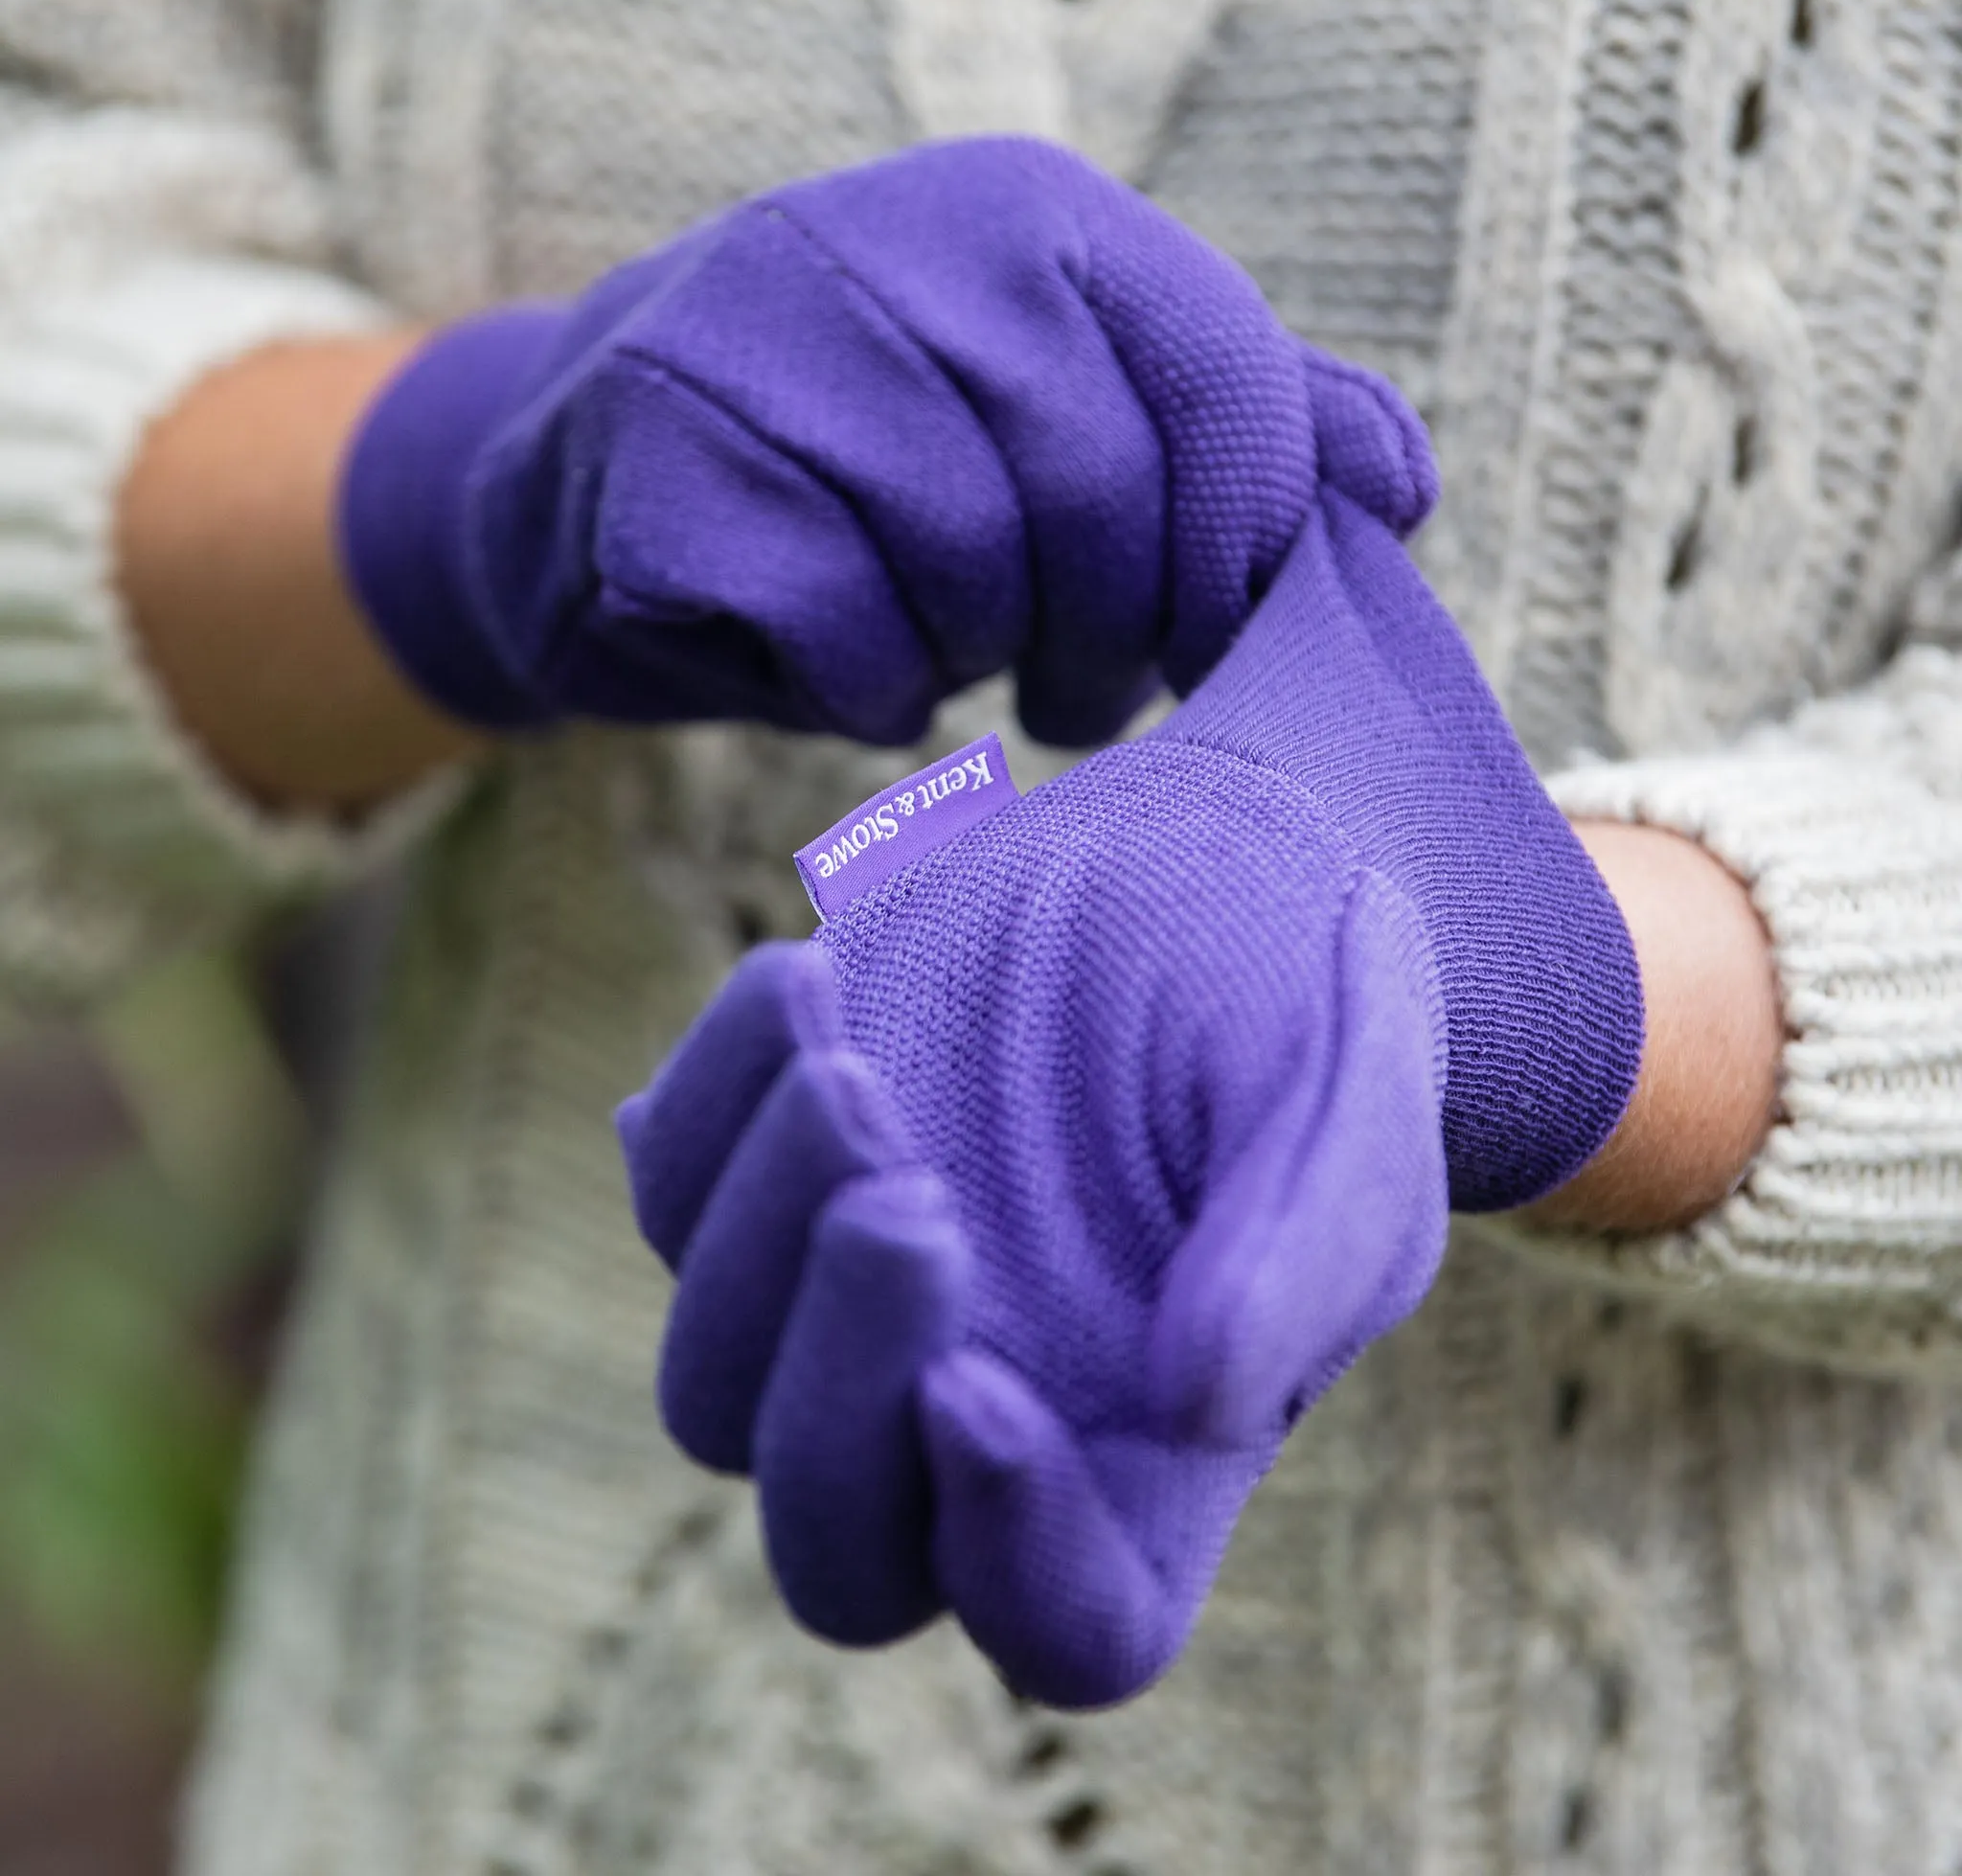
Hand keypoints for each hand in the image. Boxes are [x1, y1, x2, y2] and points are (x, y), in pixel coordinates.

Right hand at [336, 137, 1431, 746]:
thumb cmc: (877, 478)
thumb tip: (1398, 484)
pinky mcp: (660, 464)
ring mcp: (755, 340)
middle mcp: (887, 238)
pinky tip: (845, 668)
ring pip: (963, 569)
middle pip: (1092, 486)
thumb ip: (1240, 431)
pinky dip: (868, 693)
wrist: (596, 489)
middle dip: (1112, 633)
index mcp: (1021, 210)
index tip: (1223, 636)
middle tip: (1086, 693)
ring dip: (976, 658)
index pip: (1218, 371)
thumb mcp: (1067, 425)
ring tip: (950, 652)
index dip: (1248, 541)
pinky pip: (842, 635)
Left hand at [624, 762, 1447, 1710]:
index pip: (1069, 1624)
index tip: (976, 1388)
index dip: (1011, 1553)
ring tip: (845, 1057)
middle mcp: (984, 1416)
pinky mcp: (765, 1178)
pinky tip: (807, 986)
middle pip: (838, 1551)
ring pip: (713, 1396)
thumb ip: (1306, 1248)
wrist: (1196, 855)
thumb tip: (1199, 1398)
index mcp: (1154, 1458)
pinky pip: (669, 1193)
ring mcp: (853, 1311)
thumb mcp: (1351, 1094)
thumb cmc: (1301, 992)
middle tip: (902, 1190)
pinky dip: (709, 1105)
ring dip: (753, 1237)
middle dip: (839, 1387)